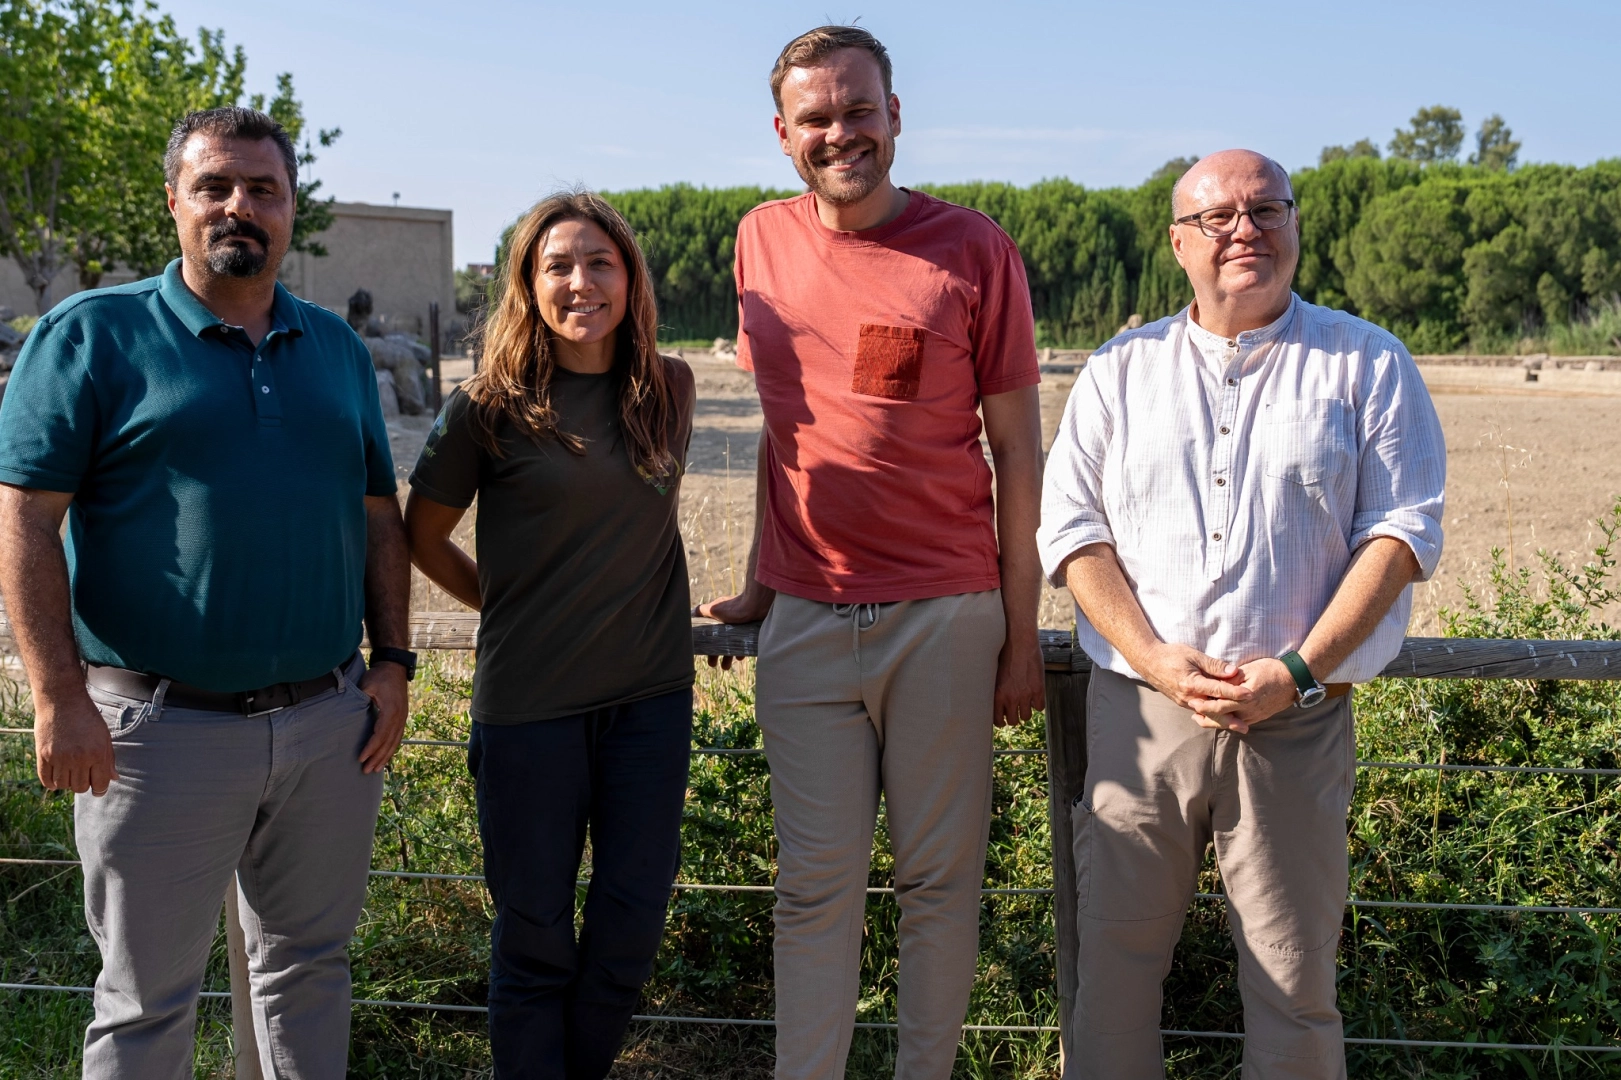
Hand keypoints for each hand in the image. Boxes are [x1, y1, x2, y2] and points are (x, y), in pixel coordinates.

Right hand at [35, 692, 117, 794]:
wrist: (62, 700)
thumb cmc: (87, 717)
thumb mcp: (104, 736)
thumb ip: (108, 758)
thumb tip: (114, 778)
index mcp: (97, 753)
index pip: (100, 784)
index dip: (100, 789)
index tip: (98, 789)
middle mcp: (78, 758)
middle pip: (81, 788)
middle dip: (84, 784)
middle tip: (83, 776)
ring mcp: (59, 757)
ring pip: (64, 786)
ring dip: (68, 782)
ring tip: (70, 772)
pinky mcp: (43, 755)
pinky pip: (46, 780)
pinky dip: (52, 783)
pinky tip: (57, 776)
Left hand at [356, 662, 408, 773]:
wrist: (394, 668)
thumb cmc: (380, 676)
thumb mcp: (368, 684)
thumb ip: (361, 697)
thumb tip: (350, 711)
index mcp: (391, 710)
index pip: (381, 734)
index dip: (371, 747)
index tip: (361, 758)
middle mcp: (400, 717)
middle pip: (389, 742)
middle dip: (377, 758)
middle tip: (366, 770)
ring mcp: (402, 718)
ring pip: (395, 742)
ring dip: (385, 757)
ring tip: (375, 769)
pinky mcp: (402, 718)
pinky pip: (397, 738)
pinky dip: (391, 749)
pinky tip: (385, 757)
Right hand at [694, 583, 776, 670]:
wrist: (756, 603)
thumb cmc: (734, 606)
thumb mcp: (714, 608)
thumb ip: (702, 611)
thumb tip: (691, 612)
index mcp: (719, 618)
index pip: (710, 634)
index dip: (707, 645)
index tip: (704, 654)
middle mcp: (729, 623)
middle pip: (720, 642)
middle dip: (716, 654)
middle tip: (713, 665)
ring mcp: (740, 628)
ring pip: (732, 645)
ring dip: (728, 657)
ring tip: (725, 667)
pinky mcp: (750, 632)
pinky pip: (744, 645)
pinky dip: (740, 651)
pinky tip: (739, 657)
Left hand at [994, 635, 1044, 726]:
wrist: (1020, 642)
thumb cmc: (1005, 654)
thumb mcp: (996, 674)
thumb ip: (998, 689)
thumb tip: (998, 701)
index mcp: (997, 694)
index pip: (997, 720)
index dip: (1001, 721)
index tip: (1003, 719)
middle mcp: (1010, 698)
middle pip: (1013, 721)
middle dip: (1014, 717)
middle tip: (1015, 712)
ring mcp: (1025, 695)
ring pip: (1026, 717)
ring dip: (1026, 711)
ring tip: (1025, 704)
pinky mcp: (1038, 690)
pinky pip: (1040, 707)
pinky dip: (1038, 704)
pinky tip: (1035, 696)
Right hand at [1134, 642, 1252, 720]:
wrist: (1148, 661)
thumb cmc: (1171, 655)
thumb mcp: (1194, 655)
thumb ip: (1214, 665)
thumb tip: (1234, 671)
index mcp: (1191, 683)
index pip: (1218, 690)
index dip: (1235, 692)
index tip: (1250, 695)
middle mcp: (1188, 697)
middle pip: (1213, 710)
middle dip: (1230, 718)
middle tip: (1246, 727)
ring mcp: (1184, 702)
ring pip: (1207, 714)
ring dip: (1222, 721)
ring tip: (1237, 726)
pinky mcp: (1183, 703)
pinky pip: (1200, 712)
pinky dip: (1212, 716)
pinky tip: (1222, 720)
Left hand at [1188, 657, 1297, 733]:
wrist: (1294, 680)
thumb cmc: (1271, 670)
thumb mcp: (1248, 670)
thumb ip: (1231, 678)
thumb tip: (1214, 682)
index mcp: (1246, 697)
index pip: (1220, 706)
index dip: (1205, 705)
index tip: (1192, 701)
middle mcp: (1249, 710)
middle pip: (1222, 718)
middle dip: (1205, 715)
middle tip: (1192, 710)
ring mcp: (1254, 716)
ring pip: (1229, 723)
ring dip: (1214, 721)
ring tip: (1199, 717)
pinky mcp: (1257, 718)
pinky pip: (1238, 723)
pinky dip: (1226, 721)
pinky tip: (1217, 718)